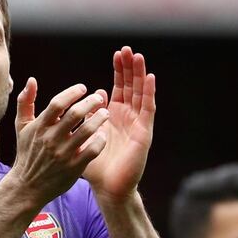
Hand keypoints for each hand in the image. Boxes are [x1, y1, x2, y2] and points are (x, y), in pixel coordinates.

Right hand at [9, 77, 109, 206]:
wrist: (28, 186)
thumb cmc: (27, 153)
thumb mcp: (21, 127)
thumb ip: (25, 102)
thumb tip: (31, 80)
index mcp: (40, 127)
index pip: (58, 103)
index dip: (72, 92)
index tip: (83, 88)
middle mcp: (51, 139)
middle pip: (75, 114)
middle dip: (91, 102)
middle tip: (99, 98)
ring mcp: (63, 154)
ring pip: (87, 131)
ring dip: (100, 119)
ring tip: (105, 113)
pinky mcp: (74, 167)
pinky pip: (93, 150)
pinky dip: (100, 140)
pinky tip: (103, 134)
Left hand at [83, 46, 155, 201]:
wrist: (108, 188)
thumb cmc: (96, 166)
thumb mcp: (87, 136)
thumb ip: (88, 117)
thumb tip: (94, 95)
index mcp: (115, 117)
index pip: (120, 88)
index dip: (119, 71)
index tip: (117, 54)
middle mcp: (128, 118)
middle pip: (131, 87)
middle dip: (130, 68)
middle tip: (128, 49)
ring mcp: (137, 124)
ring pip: (141, 94)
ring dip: (140, 75)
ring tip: (138, 56)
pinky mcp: (144, 133)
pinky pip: (147, 109)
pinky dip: (149, 93)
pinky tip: (150, 78)